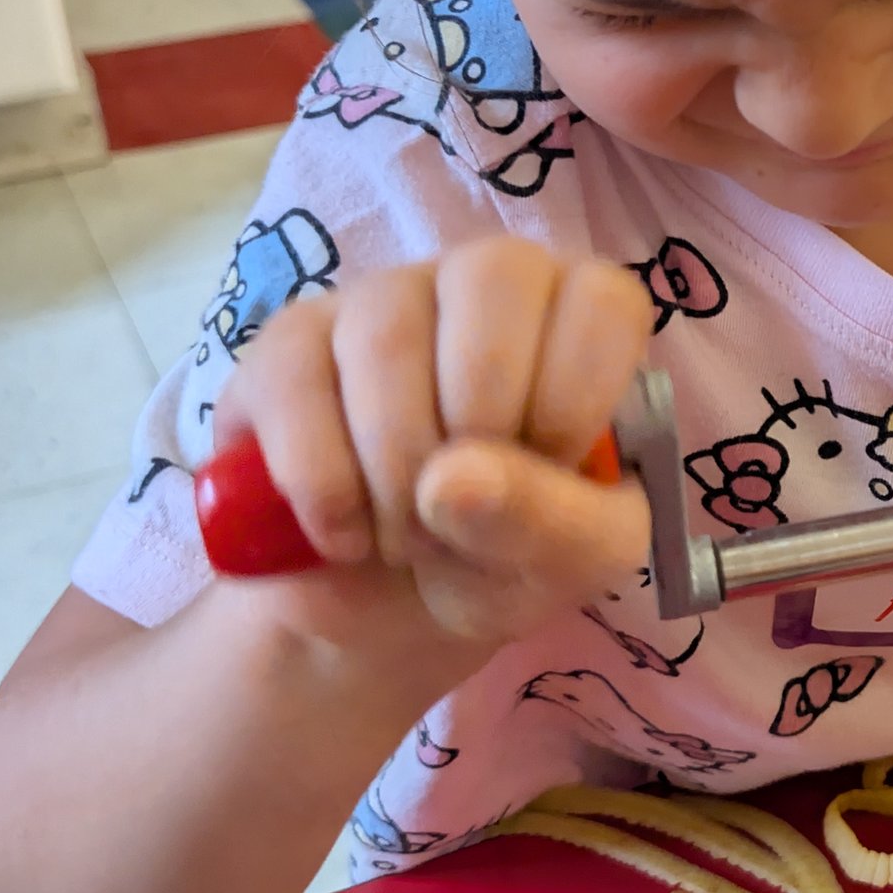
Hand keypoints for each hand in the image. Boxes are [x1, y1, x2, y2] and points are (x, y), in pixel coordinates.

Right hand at [210, 241, 652, 647]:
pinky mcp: (289, 344)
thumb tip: (456, 479)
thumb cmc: (506, 559)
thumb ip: (555, 522)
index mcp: (578, 318)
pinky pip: (295, 381)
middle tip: (470, 511)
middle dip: (480, 422)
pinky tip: (343, 536)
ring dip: (397, 471)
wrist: (387, 611)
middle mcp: (484, 285)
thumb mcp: (572, 564)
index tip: (551, 470)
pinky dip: (322, 483)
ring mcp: (380, 301)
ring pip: (386, 338)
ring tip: (409, 540)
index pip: (602, 298)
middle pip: (490, 280)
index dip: (575, 395)